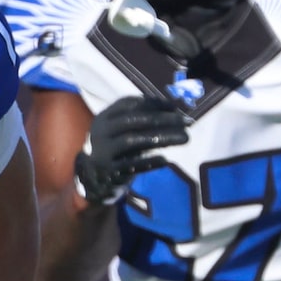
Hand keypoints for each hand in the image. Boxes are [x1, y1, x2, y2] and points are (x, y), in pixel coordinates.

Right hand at [72, 93, 189, 207]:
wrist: (94, 176)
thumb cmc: (116, 148)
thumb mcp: (122, 130)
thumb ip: (142, 120)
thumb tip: (175, 110)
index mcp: (104, 117)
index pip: (129, 104)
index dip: (153, 103)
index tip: (175, 107)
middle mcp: (101, 132)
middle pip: (132, 120)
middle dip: (162, 119)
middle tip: (186, 121)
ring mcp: (104, 152)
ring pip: (133, 141)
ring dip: (161, 137)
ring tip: (184, 138)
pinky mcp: (110, 171)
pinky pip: (133, 164)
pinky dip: (150, 162)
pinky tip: (165, 160)